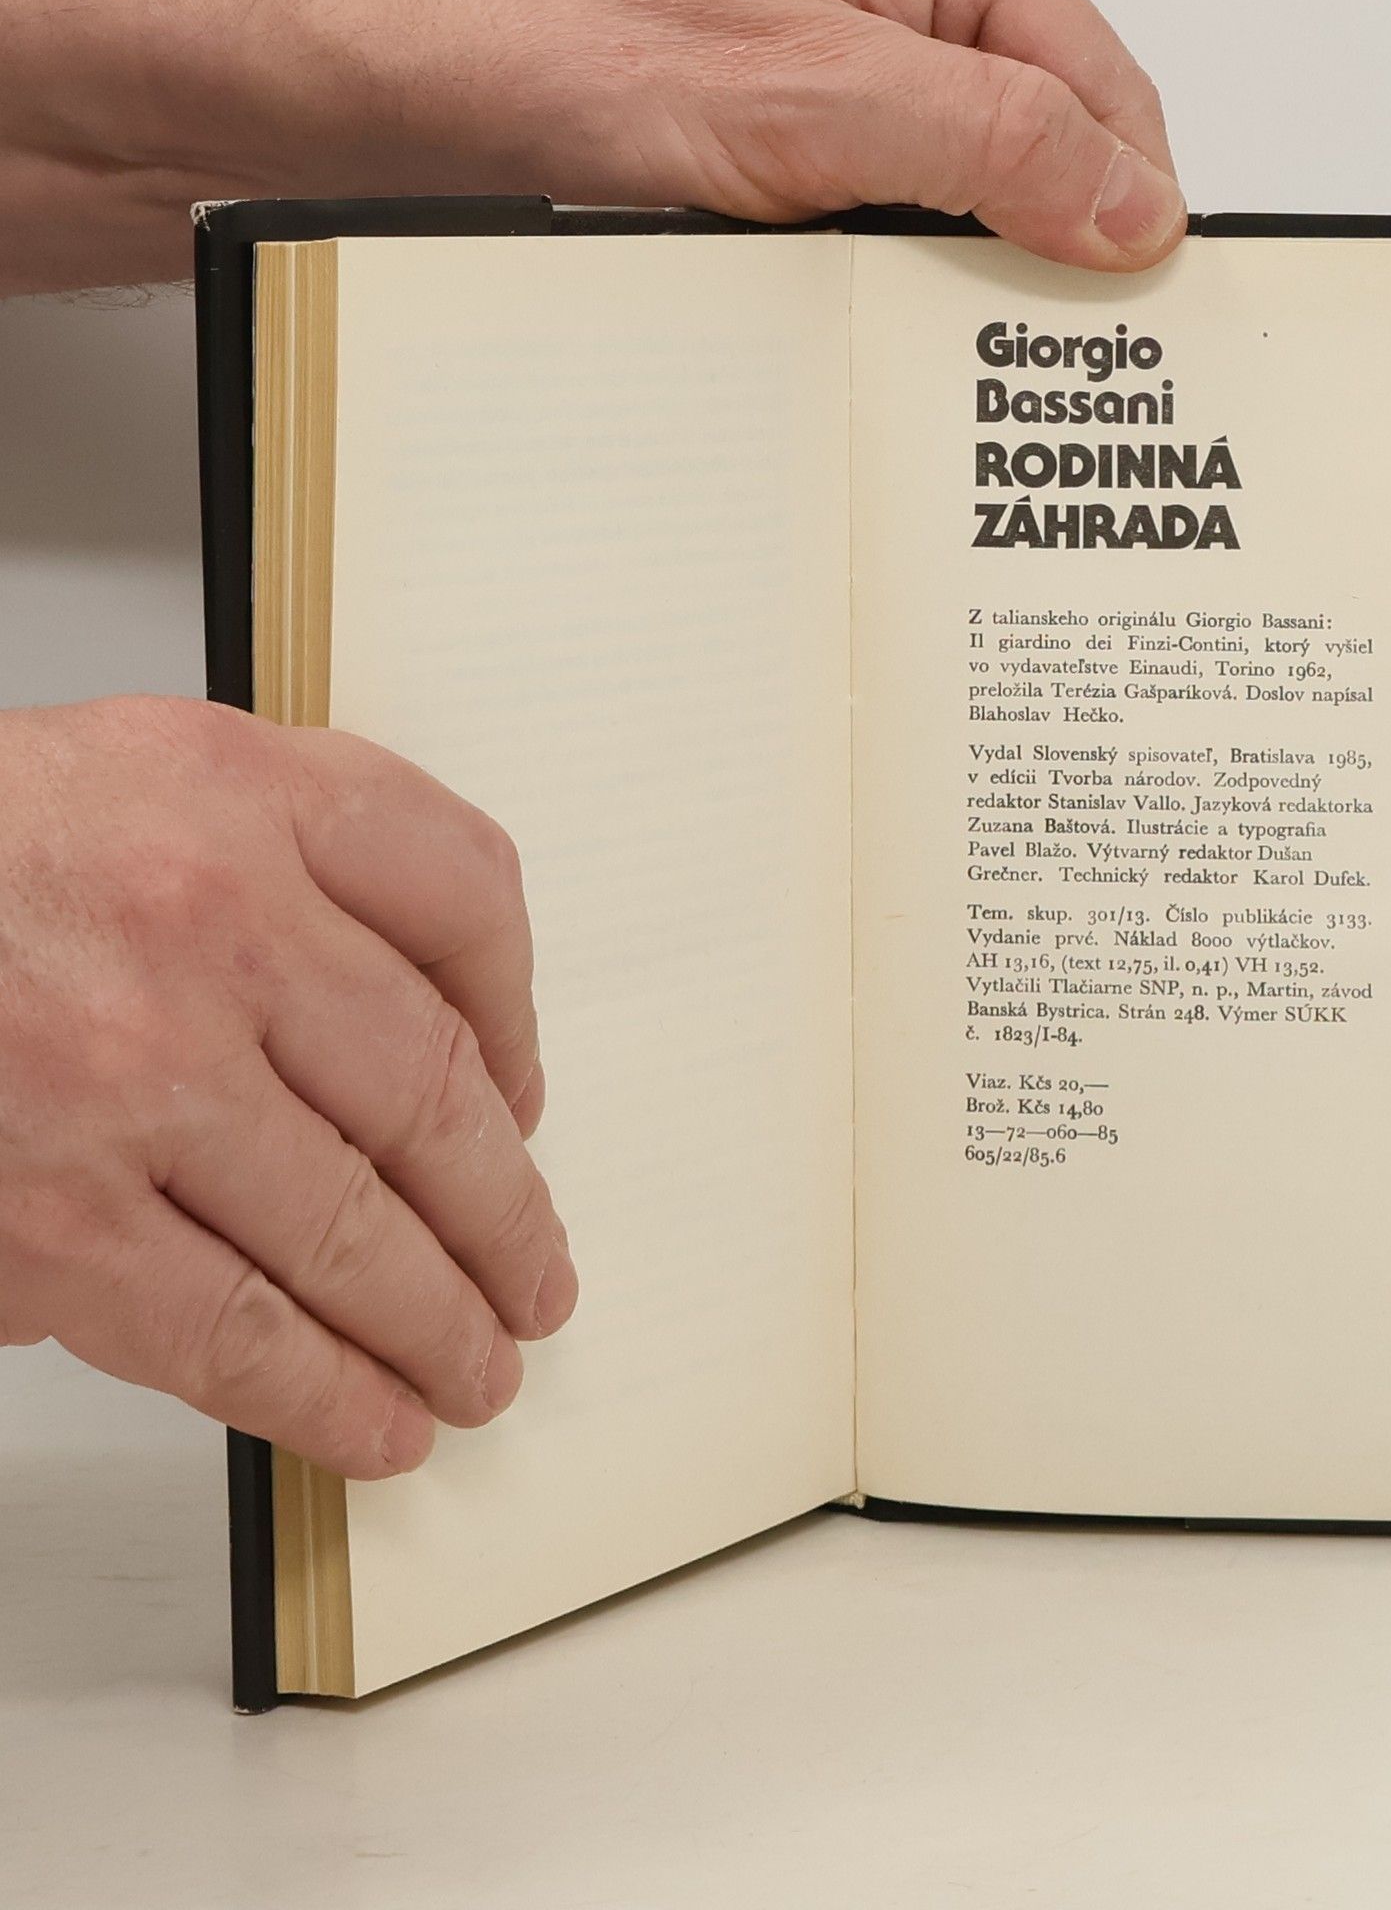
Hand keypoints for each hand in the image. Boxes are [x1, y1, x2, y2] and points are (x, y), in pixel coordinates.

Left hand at [0, 0, 1184, 293]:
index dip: (1129, 193)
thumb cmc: (521, 31)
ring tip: (961, 404)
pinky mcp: (741, 184)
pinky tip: (866, 386)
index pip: (1085, 79)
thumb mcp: (786, 91)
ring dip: (951, 317)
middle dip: (1044, 269)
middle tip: (1056, 387)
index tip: (1146, 307)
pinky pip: (847, 266)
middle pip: (1022, 161)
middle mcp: (866, 35)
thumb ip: (972, 140)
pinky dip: (867, 331)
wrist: (330, 85)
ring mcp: (802, 113)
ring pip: (935, 228)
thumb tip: (1124, 207)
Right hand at [0, 696, 576, 1476]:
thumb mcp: (144, 775)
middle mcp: (210, 927)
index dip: (515, 1017)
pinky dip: (325, 1394)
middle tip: (534, 1277)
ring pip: (356, 1235)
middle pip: (432, 1096)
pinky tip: (377, 1420)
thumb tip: (436, 1049)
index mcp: (242, 794)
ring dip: (439, 1324)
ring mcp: (134, 1080)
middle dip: (505, 1217)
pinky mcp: (51, 1219)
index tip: (523, 1097)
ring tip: (477, 1366)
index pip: (465, 893)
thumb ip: (300, 863)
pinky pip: (235, 1330)